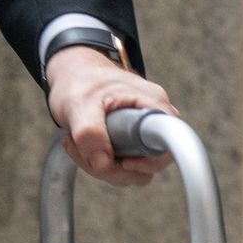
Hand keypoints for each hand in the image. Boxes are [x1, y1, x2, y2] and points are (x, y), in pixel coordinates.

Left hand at [45, 47, 176, 186]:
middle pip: (150, 162)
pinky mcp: (133, 142)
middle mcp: (155, 118)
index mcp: (152, 102)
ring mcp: (145, 132)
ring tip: (76, 142)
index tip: (122, 161)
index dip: (149, 162)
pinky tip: (81, 146)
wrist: (73, 74)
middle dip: (113, 166)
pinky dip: (101, 162)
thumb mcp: (78, 103)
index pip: (169, 144)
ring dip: (103, 165)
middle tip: (80, 148)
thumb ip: (89, 132)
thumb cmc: (80, 81)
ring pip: (135, 169)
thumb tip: (103, 165)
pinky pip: (124, 165)